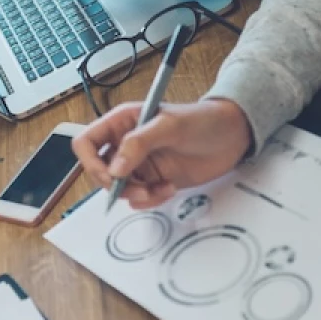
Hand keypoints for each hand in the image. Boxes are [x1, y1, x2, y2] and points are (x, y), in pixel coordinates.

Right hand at [73, 99, 253, 207]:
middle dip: (116, 185)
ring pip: (119, 189)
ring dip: (136, 194)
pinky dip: (151, 200)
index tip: (110, 176)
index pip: (87, 142)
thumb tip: (115, 168)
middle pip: (99, 171)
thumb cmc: (203, 119)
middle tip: (138, 188)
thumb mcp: (170, 126)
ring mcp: (140, 164)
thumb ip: (139, 143)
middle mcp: (126, 144)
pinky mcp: (154, 180)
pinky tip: (169, 188)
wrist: (233, 136)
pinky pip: (139, 198)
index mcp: (122, 122)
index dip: (91, 161)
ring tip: (159, 189)